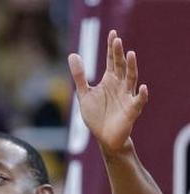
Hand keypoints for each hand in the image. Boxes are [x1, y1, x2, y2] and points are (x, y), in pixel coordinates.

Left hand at [69, 29, 147, 152]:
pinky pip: (138, 101)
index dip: (111, 48)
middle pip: (121, 67)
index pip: (112, 60)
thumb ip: (80, 76)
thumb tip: (72, 54)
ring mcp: (127, 96)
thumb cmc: (96, 115)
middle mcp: (120, 85)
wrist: (105, 137)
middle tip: (117, 40)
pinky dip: (141, 95)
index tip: (112, 33)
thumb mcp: (84, 94)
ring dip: (132, 67)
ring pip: (131, 79)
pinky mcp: (132, 110)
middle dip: (119, 54)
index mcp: (110, 80)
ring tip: (130, 54)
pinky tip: (142, 87)